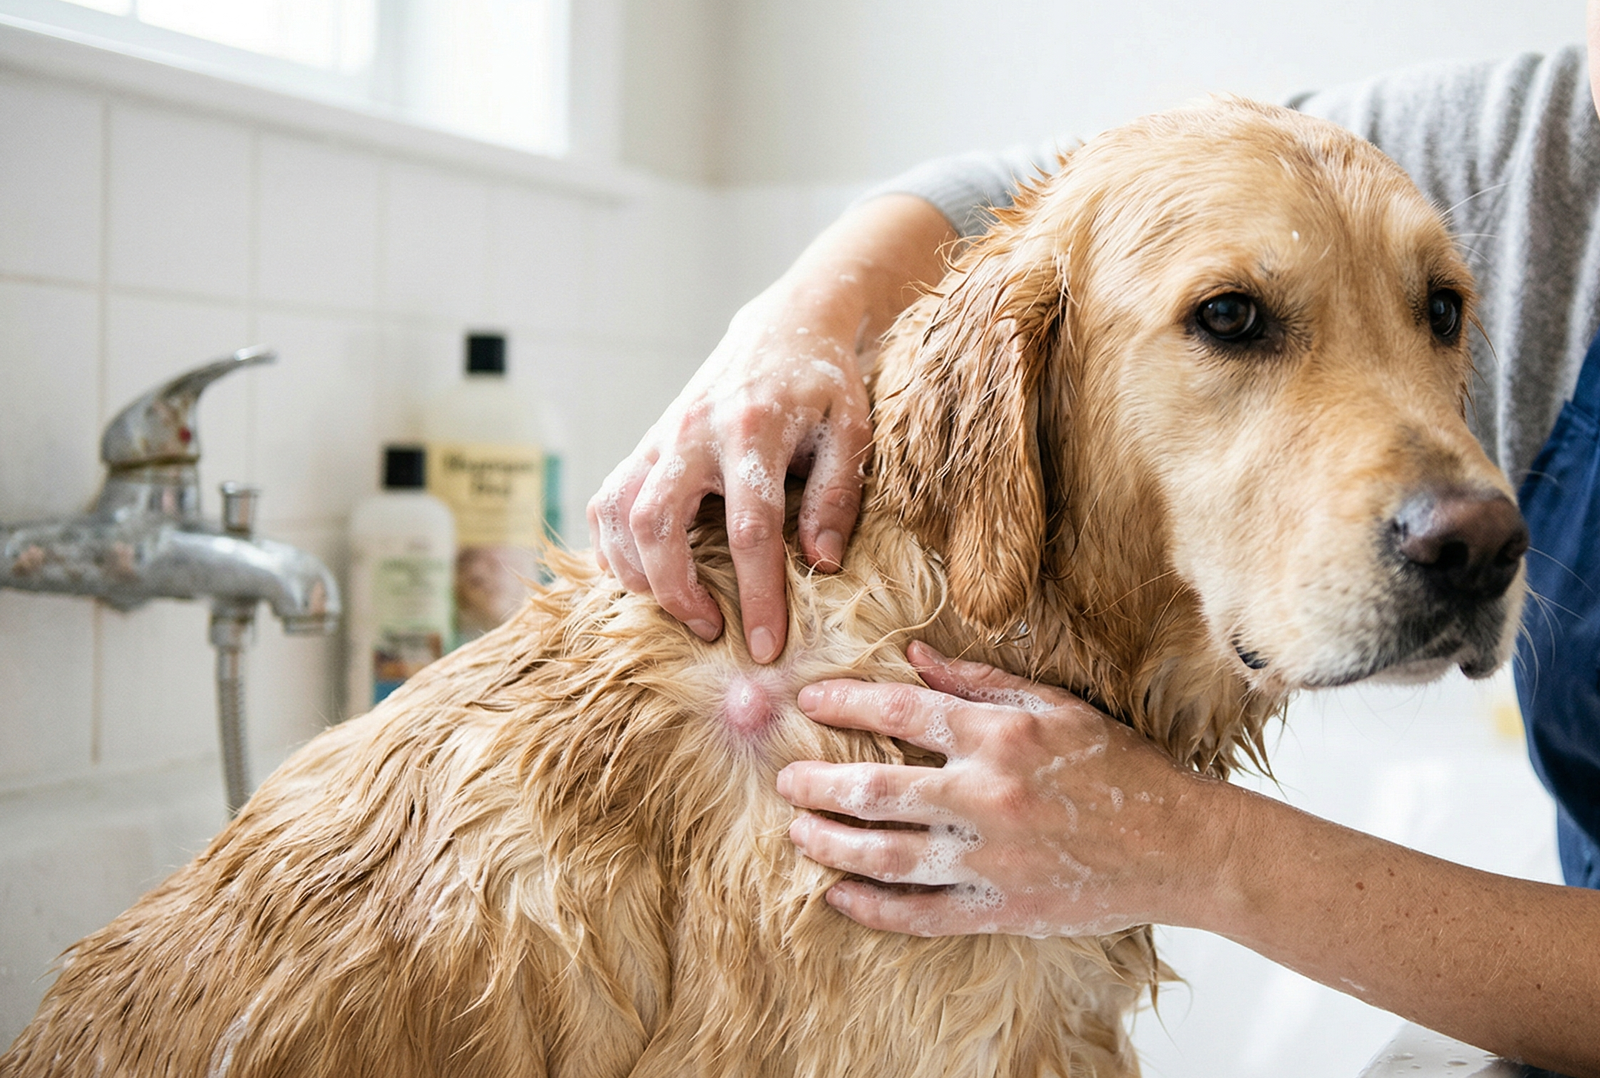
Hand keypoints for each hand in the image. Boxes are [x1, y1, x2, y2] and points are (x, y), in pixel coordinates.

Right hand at [587, 288, 871, 661]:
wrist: (781, 329)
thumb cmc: (823, 386)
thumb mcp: (851, 431)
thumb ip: (837, 497)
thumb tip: (819, 564)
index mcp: (753, 428)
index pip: (750, 528)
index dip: (757, 594)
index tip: (768, 646)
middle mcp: (694, 431)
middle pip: (657, 524)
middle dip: (677, 591)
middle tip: (712, 630)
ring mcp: (660, 436)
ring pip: (618, 515)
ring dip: (639, 574)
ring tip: (681, 608)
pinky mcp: (644, 443)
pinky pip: (606, 502)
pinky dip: (612, 548)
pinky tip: (644, 577)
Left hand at [777, 641, 1230, 936]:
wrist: (1181, 846)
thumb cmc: (1119, 766)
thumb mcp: (1055, 706)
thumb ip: (978, 681)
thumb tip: (913, 653)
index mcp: (1000, 736)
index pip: (900, 712)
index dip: (844, 703)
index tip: (806, 701)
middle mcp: (988, 796)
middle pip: (878, 789)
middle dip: (819, 784)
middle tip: (784, 779)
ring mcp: (992, 858)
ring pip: (886, 855)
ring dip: (831, 844)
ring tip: (798, 833)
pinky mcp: (1001, 908)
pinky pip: (921, 915)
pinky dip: (873, 909)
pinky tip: (837, 897)